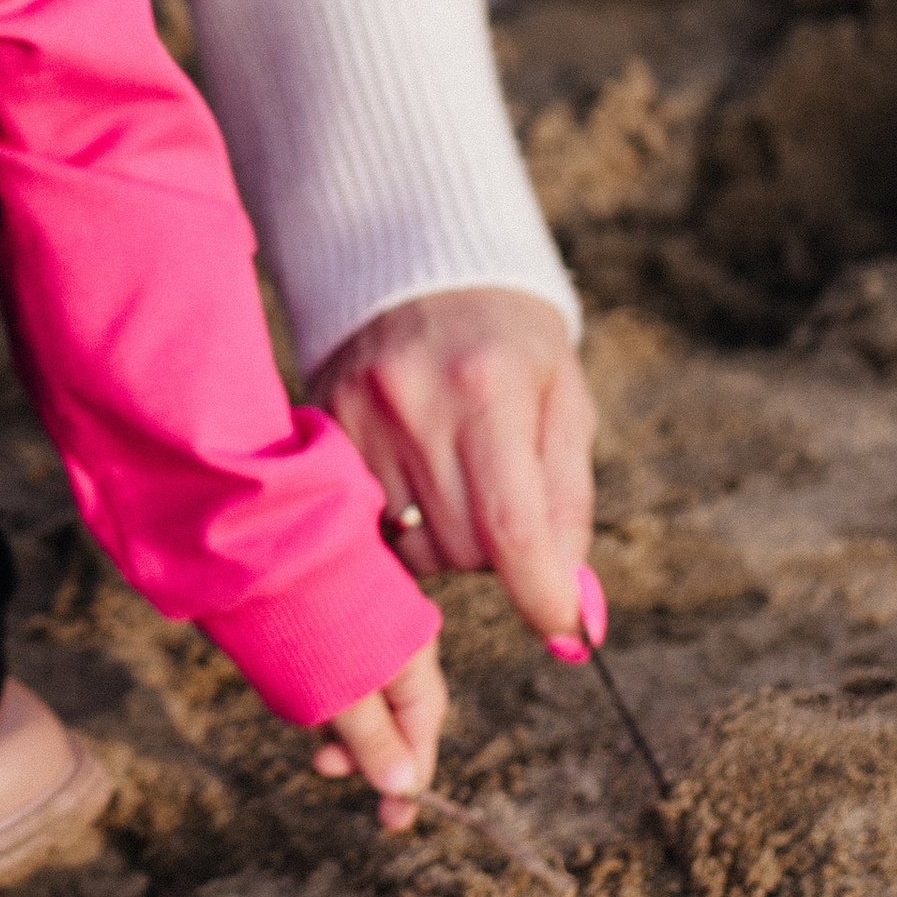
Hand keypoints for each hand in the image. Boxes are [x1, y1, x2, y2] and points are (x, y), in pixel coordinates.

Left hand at [312, 636, 446, 831]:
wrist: (273, 545)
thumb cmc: (313, 622)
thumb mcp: (344, 693)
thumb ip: (374, 741)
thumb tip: (405, 787)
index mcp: (416, 662)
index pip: (421, 735)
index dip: (408, 780)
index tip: (393, 821)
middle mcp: (400, 648)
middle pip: (391, 720)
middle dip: (358, 749)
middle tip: (324, 764)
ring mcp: (369, 634)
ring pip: (360, 700)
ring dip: (335, 720)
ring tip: (301, 709)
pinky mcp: (338, 626)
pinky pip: (339, 676)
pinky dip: (322, 693)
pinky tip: (295, 685)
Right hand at [314, 286, 595, 645]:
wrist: (413, 262)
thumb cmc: (508, 342)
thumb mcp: (563, 402)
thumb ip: (569, 503)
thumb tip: (574, 605)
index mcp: (489, 390)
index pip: (513, 529)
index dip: (543, 597)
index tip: (567, 634)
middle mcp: (414, 405)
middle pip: (465, 549)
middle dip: (499, 553)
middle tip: (502, 498)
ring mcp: (357, 418)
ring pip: (415, 551)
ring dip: (447, 542)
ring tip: (452, 477)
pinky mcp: (322, 428)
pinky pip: (370, 529)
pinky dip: (401, 527)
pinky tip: (411, 482)